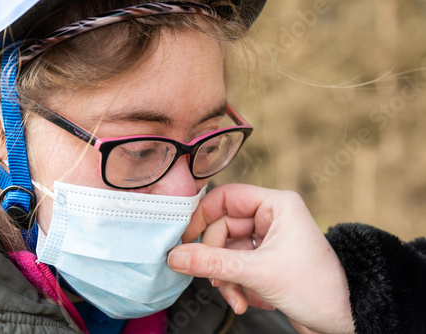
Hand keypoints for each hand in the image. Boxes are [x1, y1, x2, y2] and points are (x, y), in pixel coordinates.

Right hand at [169, 184, 354, 333]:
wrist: (343, 319)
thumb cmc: (318, 288)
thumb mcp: (258, 273)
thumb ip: (213, 263)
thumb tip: (177, 256)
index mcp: (276, 204)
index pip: (225, 197)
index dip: (201, 217)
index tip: (185, 239)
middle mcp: (271, 218)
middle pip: (222, 228)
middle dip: (217, 260)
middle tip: (216, 279)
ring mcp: (267, 239)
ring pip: (226, 250)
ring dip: (226, 277)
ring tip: (236, 296)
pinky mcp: (265, 259)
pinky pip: (236, 265)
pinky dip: (236, 284)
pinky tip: (247, 299)